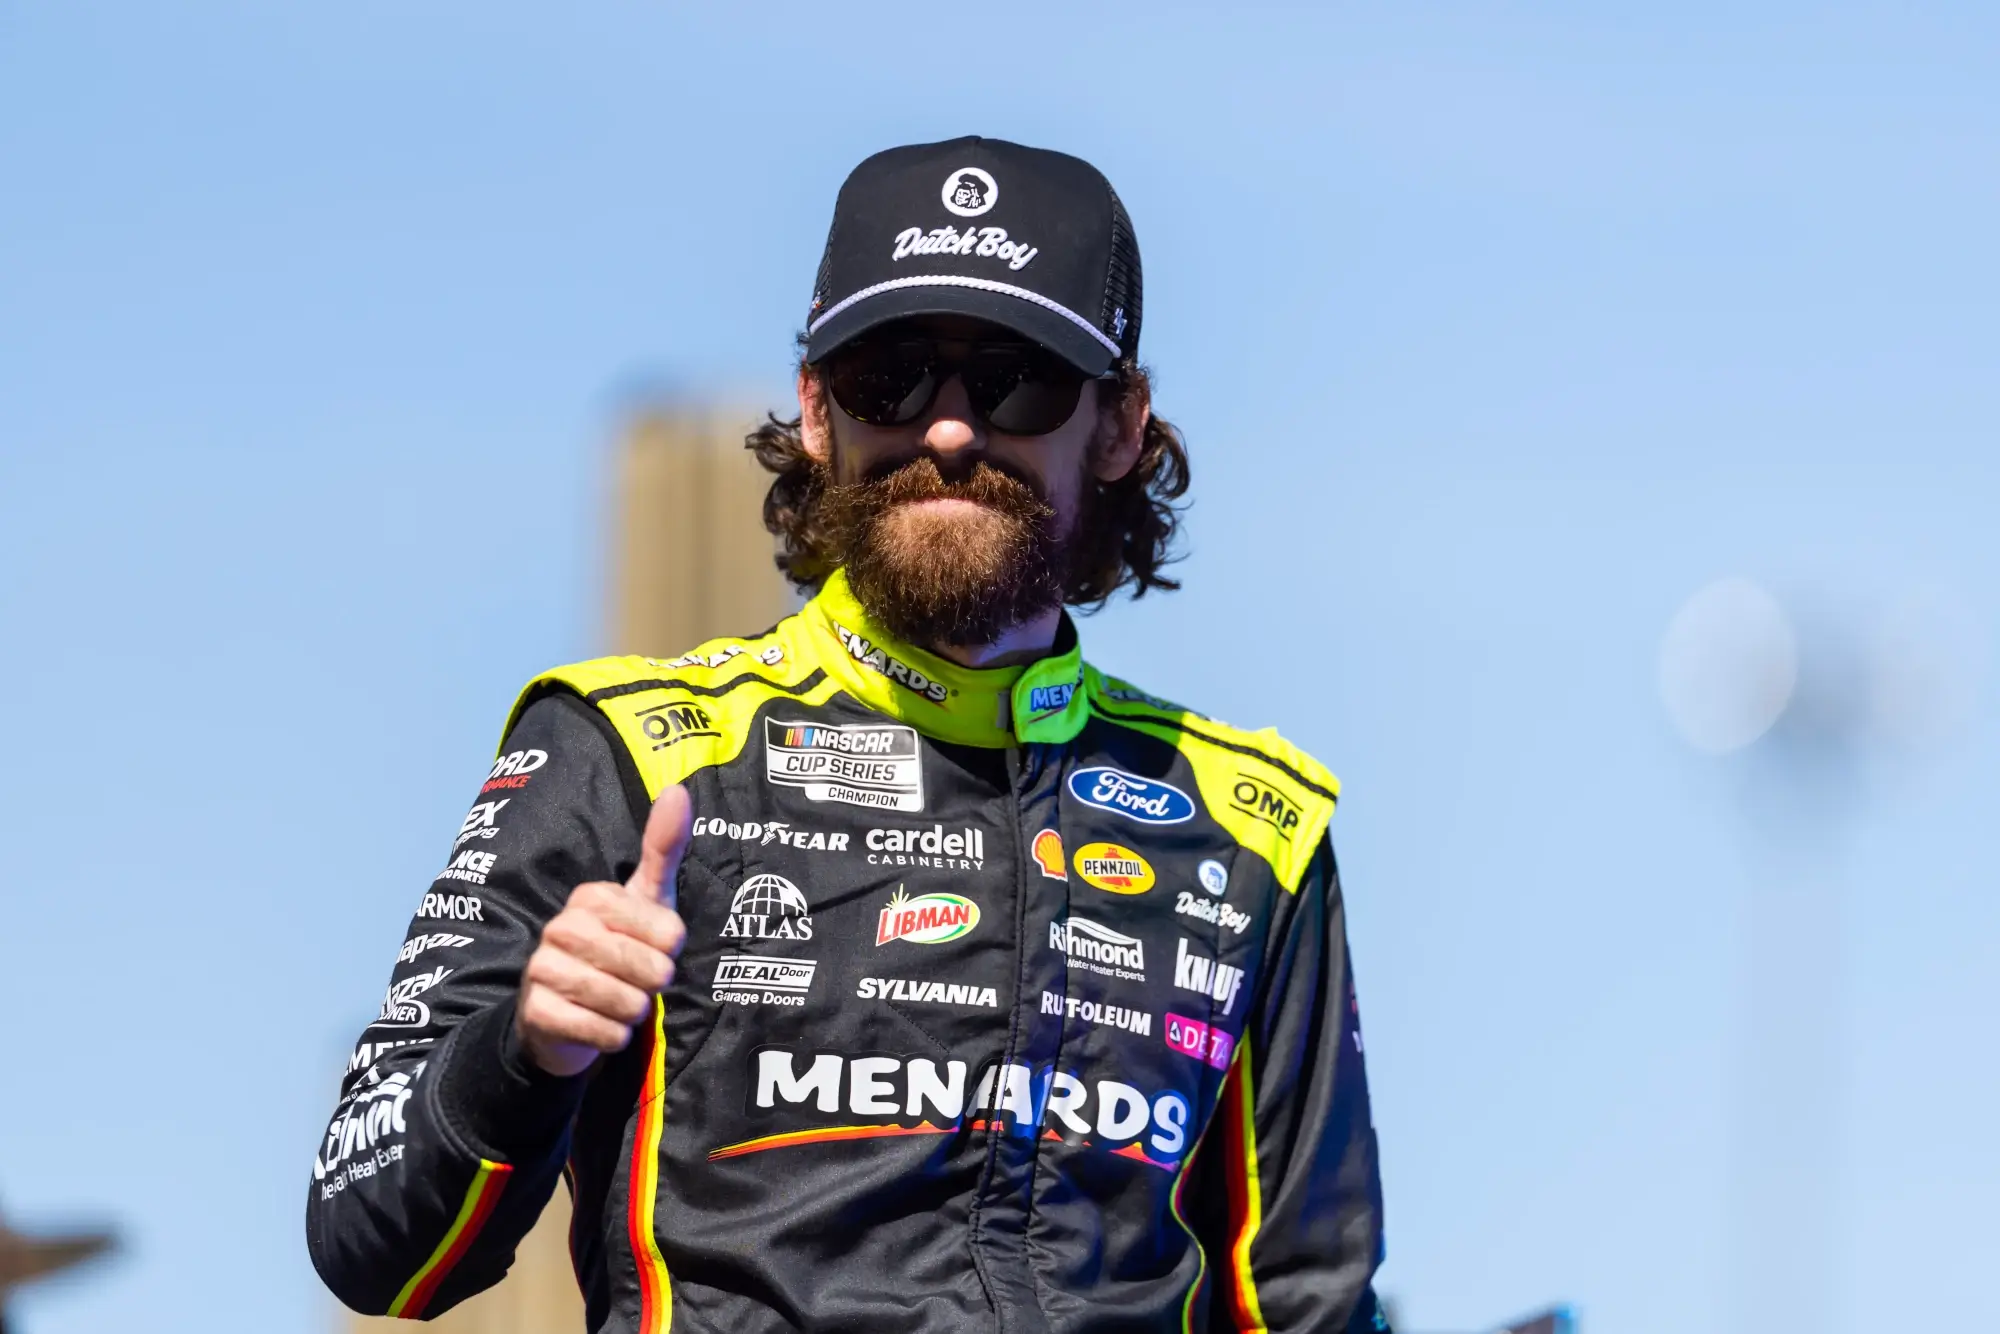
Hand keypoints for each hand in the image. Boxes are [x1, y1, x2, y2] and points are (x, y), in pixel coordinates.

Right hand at [515, 784, 690, 1076]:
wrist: (566, 1015)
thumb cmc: (619, 949)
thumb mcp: (648, 900)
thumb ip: (664, 848)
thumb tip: (678, 790)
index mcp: (591, 897)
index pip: (665, 932)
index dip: (670, 950)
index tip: (656, 949)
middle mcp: (561, 927)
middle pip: (644, 968)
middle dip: (653, 984)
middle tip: (639, 983)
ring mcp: (542, 968)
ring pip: (622, 1001)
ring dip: (633, 1011)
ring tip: (622, 1003)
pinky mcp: (536, 1011)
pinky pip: (597, 1031)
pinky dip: (611, 1036)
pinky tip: (602, 1026)